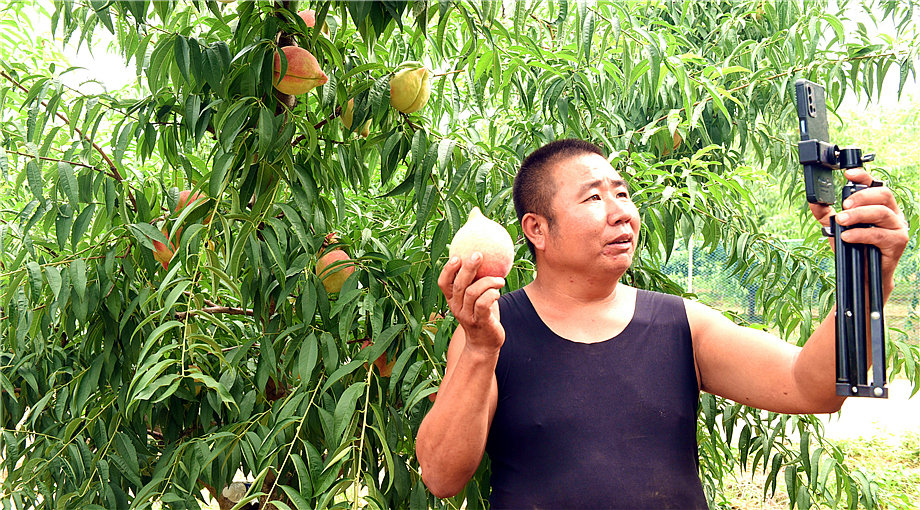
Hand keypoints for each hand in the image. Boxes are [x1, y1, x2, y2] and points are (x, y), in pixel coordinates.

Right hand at [437, 253, 505, 355]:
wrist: (484, 344)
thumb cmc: (482, 315)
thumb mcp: (475, 298)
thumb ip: (476, 282)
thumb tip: (486, 258)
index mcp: (452, 300)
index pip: (443, 283)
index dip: (447, 269)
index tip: (456, 256)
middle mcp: (457, 308)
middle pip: (459, 285)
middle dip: (468, 268)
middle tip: (478, 255)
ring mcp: (467, 316)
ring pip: (472, 293)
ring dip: (488, 282)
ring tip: (500, 280)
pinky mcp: (480, 322)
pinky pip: (484, 304)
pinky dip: (492, 294)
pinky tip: (498, 291)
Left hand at [809, 167, 908, 292]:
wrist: (863, 276)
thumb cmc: (854, 248)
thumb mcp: (837, 228)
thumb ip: (826, 214)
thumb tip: (813, 201)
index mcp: (880, 205)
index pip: (875, 185)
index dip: (863, 176)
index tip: (848, 174)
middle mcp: (892, 213)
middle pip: (882, 194)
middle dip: (861, 197)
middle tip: (844, 205)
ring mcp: (897, 227)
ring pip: (881, 212)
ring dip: (859, 214)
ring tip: (842, 220)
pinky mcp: (898, 242)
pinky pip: (879, 234)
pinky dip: (861, 234)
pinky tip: (847, 236)